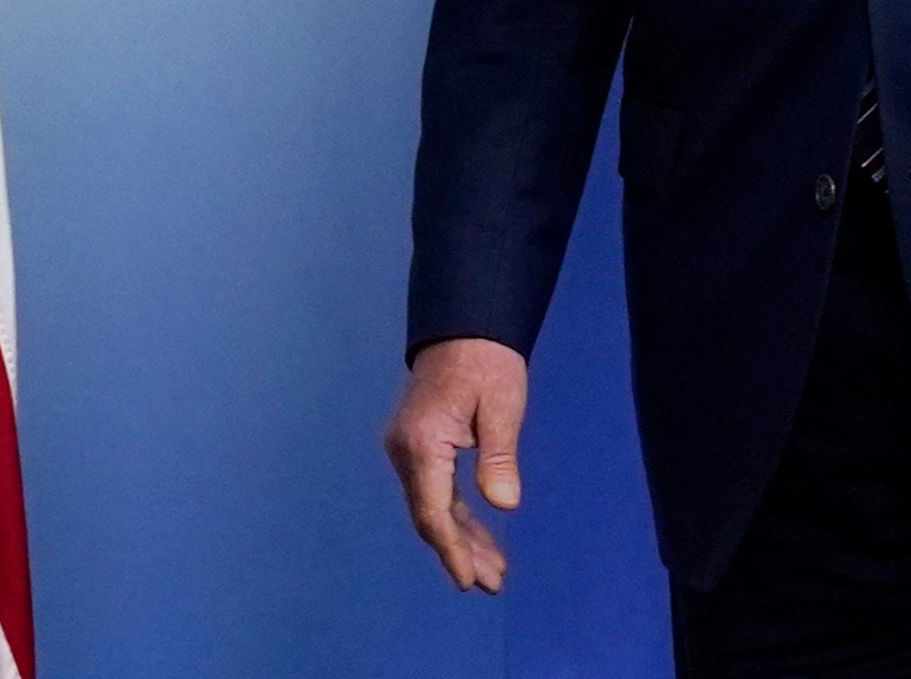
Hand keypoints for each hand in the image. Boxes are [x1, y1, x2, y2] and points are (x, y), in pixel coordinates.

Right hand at [384, 337, 528, 592]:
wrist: (464, 326)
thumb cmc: (486, 361)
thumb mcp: (501, 405)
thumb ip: (499, 456)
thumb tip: (505, 505)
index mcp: (422, 443)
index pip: (433, 510)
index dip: (451, 550)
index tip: (468, 581)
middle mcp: (406, 453)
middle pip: (431, 516)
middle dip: (461, 553)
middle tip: (492, 584)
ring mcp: (409, 452)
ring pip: (433, 509)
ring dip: (462, 540)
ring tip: (493, 571)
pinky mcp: (419, 449)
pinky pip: (436, 493)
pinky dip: (458, 518)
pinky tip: (479, 538)